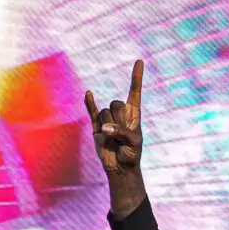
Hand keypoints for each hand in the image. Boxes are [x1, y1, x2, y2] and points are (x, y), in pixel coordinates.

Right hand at [84, 60, 146, 216]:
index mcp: (134, 114)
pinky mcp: (96, 126)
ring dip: (109, 127)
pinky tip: (89, 93)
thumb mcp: (134, 143)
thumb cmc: (131, 155)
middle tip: (123, 135)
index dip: (136, 78)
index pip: (135, 92)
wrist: (119, 168)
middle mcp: (121, 114)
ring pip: (105, 113)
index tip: (140, 61)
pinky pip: (92, 111)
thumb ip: (122, 132)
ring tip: (114, 140)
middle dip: (119, 119)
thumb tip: (105, 127)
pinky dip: (89, 103)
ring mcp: (107, 119)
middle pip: (116, 104)